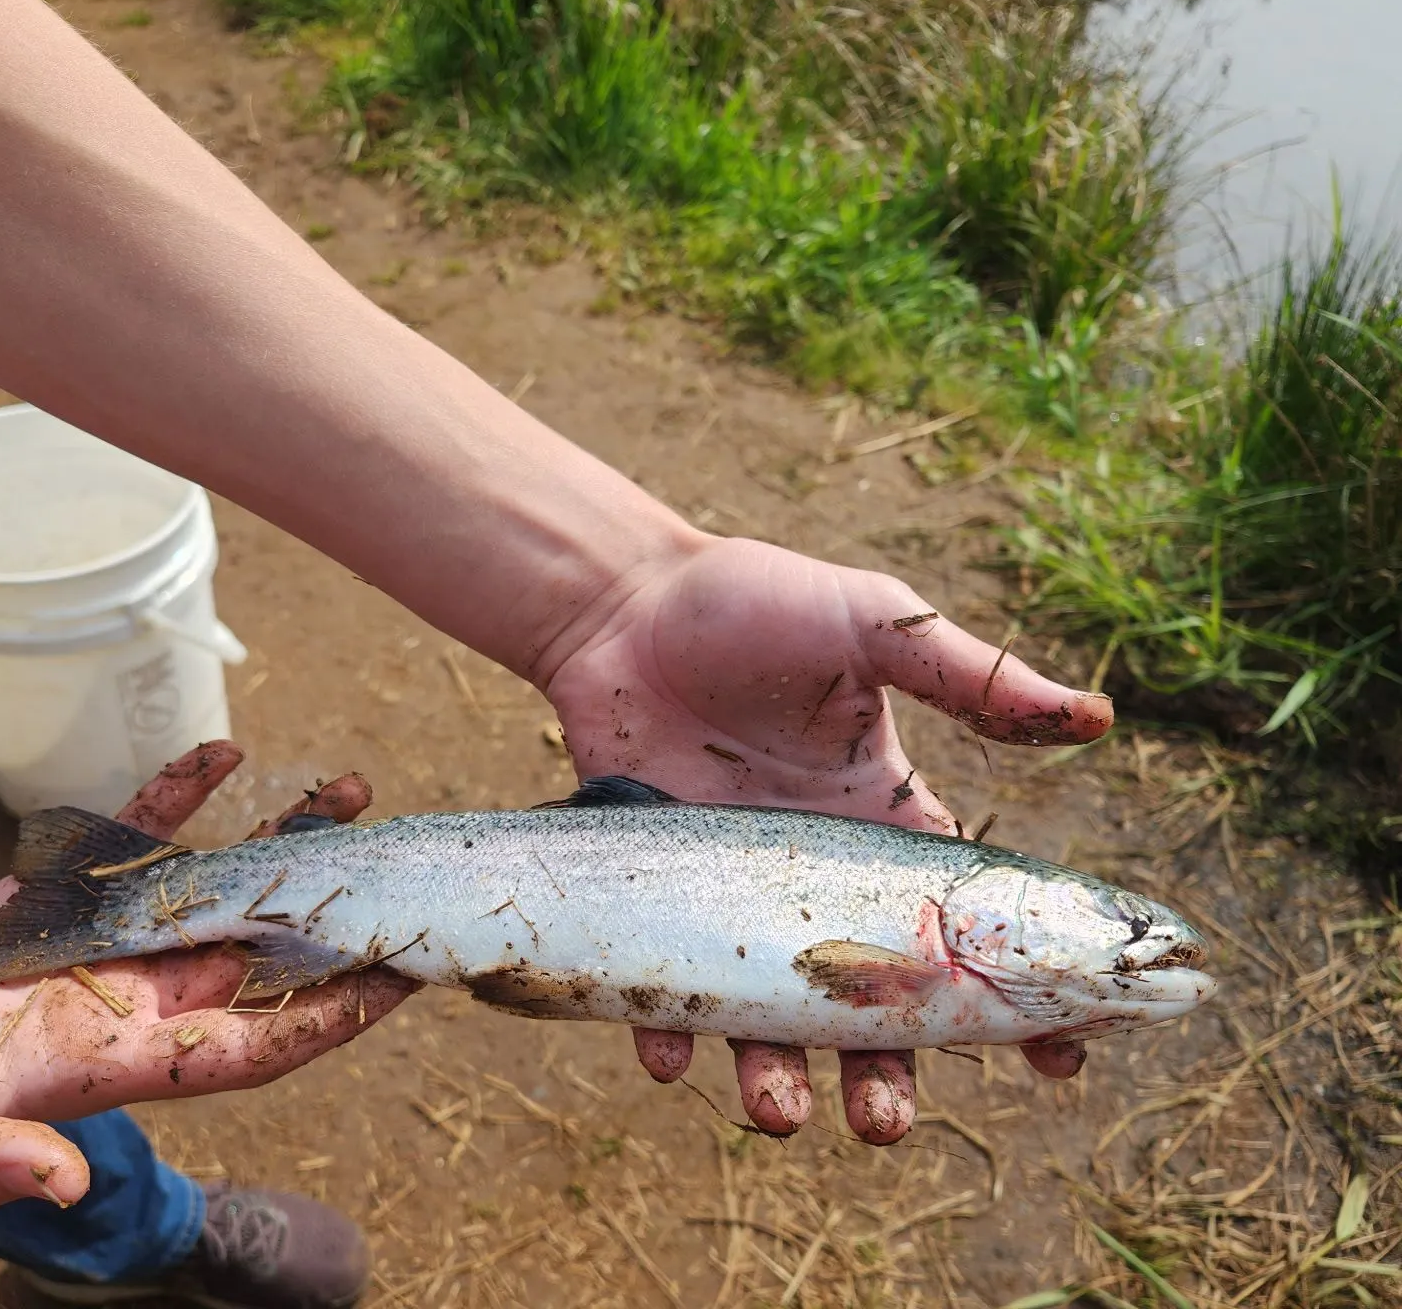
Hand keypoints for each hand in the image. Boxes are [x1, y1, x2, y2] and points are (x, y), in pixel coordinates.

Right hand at [0, 743, 414, 1218]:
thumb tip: (62, 1180)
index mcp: (94, 1068)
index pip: (244, 1046)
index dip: (328, 1016)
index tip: (405, 977)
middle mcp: (107, 1005)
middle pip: (250, 953)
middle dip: (331, 910)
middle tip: (403, 856)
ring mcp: (75, 948)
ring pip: (201, 887)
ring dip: (273, 839)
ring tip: (349, 789)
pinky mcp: (28, 901)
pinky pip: (118, 844)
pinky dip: (169, 800)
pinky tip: (220, 754)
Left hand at [545, 536, 1109, 1141]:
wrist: (623, 601)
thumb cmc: (754, 604)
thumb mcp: (872, 627)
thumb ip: (970, 677)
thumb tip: (1101, 720)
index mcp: (884, 824)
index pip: (964, 931)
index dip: (1015, 1000)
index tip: (1060, 1063)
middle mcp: (818, 879)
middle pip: (869, 1003)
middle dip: (884, 1072)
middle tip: (886, 1122)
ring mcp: (734, 895)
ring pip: (770, 1016)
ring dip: (778, 1078)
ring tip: (778, 1114)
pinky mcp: (656, 894)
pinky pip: (661, 984)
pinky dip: (665, 1029)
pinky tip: (666, 1056)